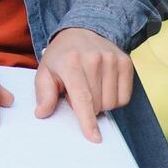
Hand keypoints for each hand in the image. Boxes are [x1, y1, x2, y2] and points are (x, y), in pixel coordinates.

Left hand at [34, 27, 133, 142]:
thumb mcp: (45, 71)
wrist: (82, 30)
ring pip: (112, 103)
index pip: (82, 97)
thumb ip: (44, 93)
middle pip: (97, 104)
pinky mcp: (126, 62)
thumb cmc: (62, 56)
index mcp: (71, 62)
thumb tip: (42, 113)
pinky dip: (114, 98)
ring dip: (101, 103)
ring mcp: (112, 59)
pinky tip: (103, 85)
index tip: (94, 137)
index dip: (87, 120)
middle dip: (87, 106)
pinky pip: (125, 97)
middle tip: (77, 91)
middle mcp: (94, 59)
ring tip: (90, 86)